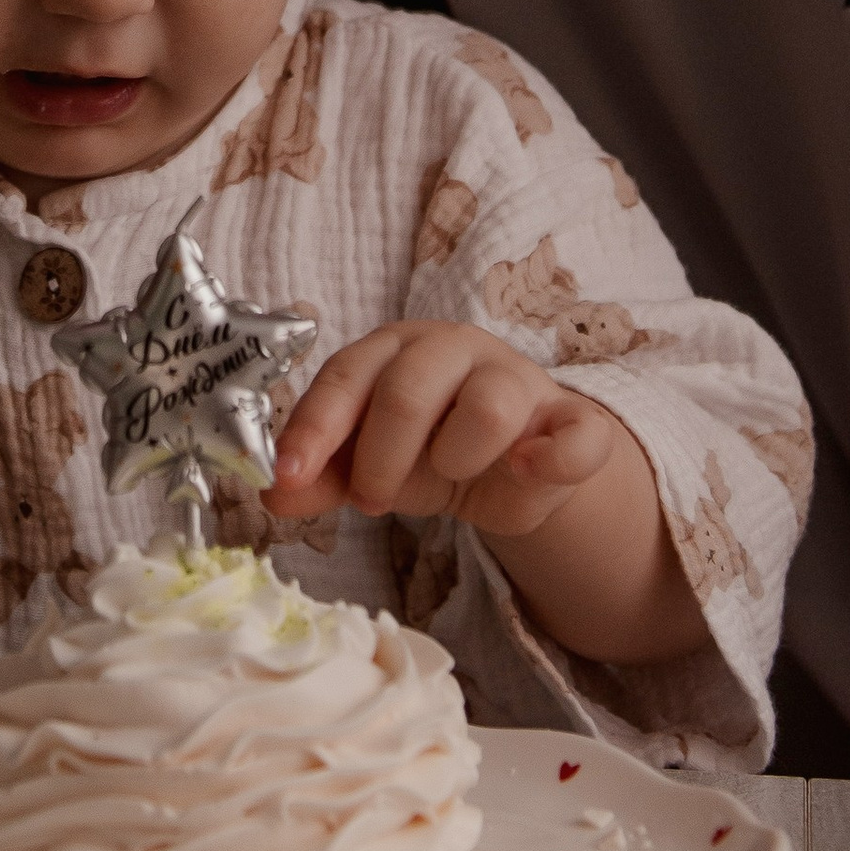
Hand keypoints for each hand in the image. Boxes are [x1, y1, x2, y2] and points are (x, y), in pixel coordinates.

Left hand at [268, 321, 623, 539]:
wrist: (517, 466)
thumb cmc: (431, 447)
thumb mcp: (369, 463)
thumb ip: (321, 476)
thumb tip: (271, 493)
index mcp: (396, 349)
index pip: (346, 375)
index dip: (315, 428)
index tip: (287, 476)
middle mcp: (456, 350)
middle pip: (408, 389)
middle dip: (380, 457)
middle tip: (372, 501)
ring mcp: (519, 381)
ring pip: (489, 403)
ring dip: (455, 455)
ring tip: (448, 476)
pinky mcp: (571, 420)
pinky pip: (578, 431)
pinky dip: (553, 455)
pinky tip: (525, 469)